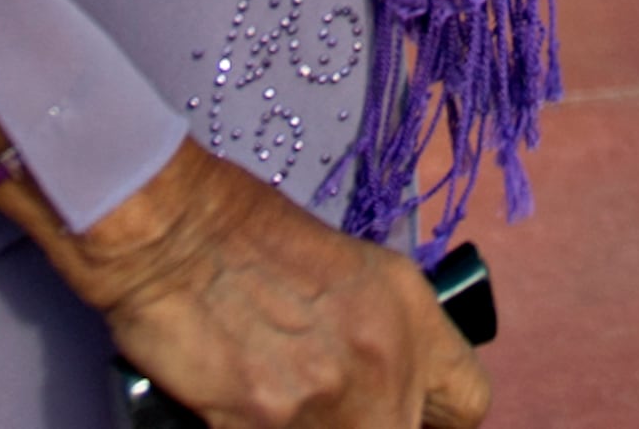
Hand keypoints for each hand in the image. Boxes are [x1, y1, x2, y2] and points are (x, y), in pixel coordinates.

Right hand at [0, 0, 482, 426]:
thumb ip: (378, 334)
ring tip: (282, 401)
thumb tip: (380, 387)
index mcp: (410, 311)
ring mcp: (324, 401)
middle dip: (373, 425)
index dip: (436, 419)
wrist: (171, 229)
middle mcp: (382, 361)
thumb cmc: (245, 232)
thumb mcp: (347, 269)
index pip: (467, 403)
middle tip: (325, 405)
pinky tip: (246, 409)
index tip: (410, 415)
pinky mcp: (261, 426)